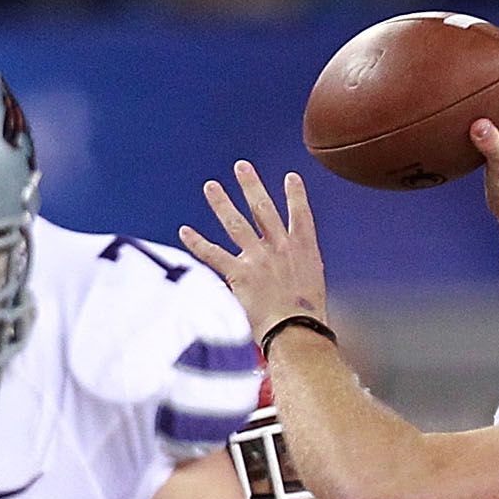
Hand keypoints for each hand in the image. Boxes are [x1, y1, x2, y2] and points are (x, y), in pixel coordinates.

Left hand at [179, 164, 330, 346]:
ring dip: (221, 203)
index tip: (290, 177)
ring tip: (211, 186)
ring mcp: (258, 258)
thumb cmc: (309, 320)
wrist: (298, 331)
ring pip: (236, 223)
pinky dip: (197, 243)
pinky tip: (185, 231)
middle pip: (263, 209)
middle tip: (241, 167)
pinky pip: (213, 254)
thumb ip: (299, 273)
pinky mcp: (239, 274)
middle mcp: (280, 248)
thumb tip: (290, 278)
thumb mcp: (313, 289)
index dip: (295, 195)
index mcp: (304, 251)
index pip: (300, 215)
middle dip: (251, 185)